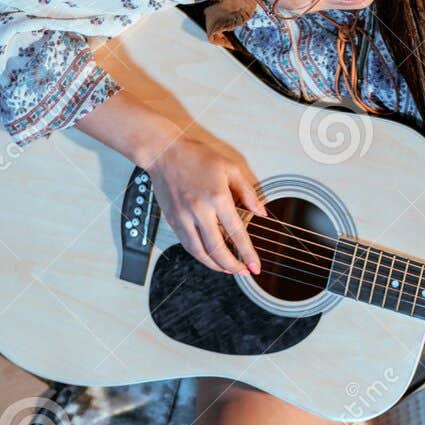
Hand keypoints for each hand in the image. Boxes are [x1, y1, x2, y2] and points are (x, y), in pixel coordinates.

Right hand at [149, 134, 267, 275]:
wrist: (164, 153)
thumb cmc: (196, 157)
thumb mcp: (230, 168)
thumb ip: (247, 191)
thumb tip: (261, 212)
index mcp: (217, 198)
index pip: (237, 233)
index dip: (248, 254)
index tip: (255, 267)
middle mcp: (199, 210)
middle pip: (217, 249)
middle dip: (233, 265)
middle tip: (243, 272)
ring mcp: (184, 217)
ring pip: (200, 252)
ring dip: (216, 265)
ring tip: (228, 269)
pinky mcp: (173, 220)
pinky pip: (188, 245)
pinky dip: (200, 256)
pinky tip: (210, 258)